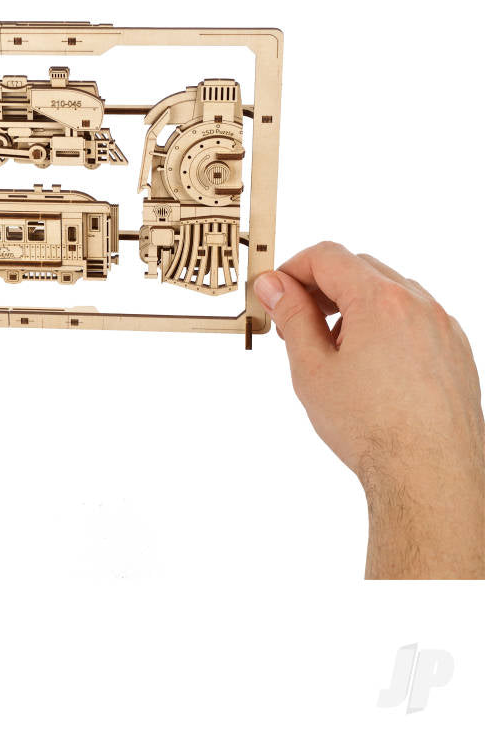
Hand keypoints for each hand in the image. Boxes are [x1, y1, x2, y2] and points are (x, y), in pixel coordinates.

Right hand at [253, 242, 484, 577]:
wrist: (430, 474)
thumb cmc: (373, 428)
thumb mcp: (312, 368)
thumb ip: (292, 317)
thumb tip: (275, 286)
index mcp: (379, 301)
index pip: (328, 256)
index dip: (292, 268)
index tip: (275, 292)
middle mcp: (418, 304)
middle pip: (359, 268)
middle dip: (321, 286)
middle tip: (295, 320)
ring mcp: (442, 326)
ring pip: (388, 291)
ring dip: (353, 304)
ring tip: (332, 348)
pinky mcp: (455, 350)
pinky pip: (414, 317)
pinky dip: (384, 324)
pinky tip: (368, 364)